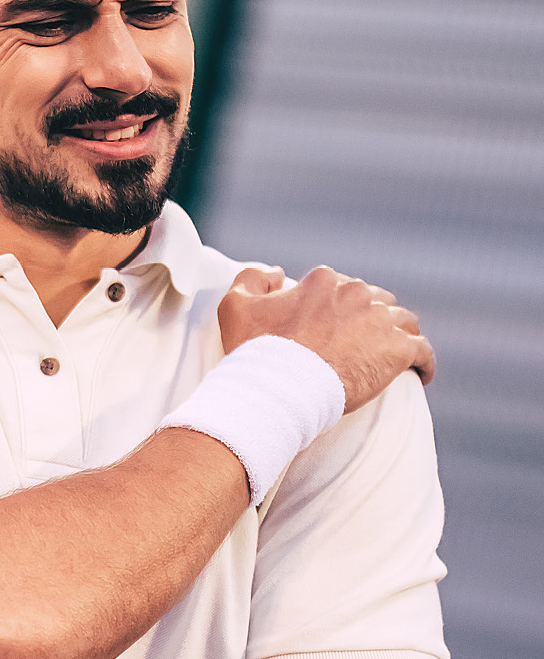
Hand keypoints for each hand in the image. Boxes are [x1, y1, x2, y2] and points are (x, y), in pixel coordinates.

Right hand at [217, 265, 434, 412]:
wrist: (279, 388)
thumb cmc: (256, 351)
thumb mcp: (235, 306)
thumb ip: (252, 278)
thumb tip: (278, 271)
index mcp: (323, 281)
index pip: (341, 287)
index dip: (337, 308)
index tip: (331, 328)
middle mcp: (356, 293)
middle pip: (375, 301)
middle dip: (370, 319)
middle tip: (359, 345)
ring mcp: (380, 320)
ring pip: (402, 321)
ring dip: (397, 335)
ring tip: (389, 355)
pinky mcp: (398, 349)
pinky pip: (423, 351)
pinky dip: (422, 361)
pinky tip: (418, 373)